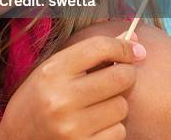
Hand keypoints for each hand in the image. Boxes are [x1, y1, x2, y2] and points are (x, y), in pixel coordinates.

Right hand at [0, 31, 145, 138]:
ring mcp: (73, 126)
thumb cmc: (35, 102)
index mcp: (51, 72)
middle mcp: (62, 98)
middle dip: (126, 74)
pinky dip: (112, 127)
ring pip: (122, 106)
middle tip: (119, 77)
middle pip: (120, 77)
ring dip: (116, 104)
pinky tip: (94, 126)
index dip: (123, 46)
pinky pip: (119, 131)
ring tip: (97, 106)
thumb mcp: (50, 72)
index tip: (134, 50)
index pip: (99, 48)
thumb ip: (86, 56)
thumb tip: (133, 39)